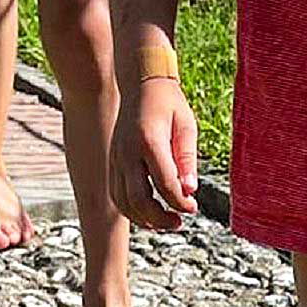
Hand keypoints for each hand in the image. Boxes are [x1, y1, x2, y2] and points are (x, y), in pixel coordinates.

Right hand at [111, 75, 198, 230]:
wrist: (140, 85)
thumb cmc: (168, 104)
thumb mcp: (186, 126)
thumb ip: (187, 159)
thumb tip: (190, 191)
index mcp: (148, 141)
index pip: (164, 183)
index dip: (180, 201)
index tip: (193, 207)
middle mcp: (127, 153)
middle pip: (138, 199)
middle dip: (160, 217)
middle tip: (180, 221)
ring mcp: (116, 159)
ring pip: (124, 202)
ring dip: (145, 219)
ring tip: (168, 221)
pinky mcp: (113, 164)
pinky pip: (117, 195)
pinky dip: (132, 211)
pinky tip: (150, 214)